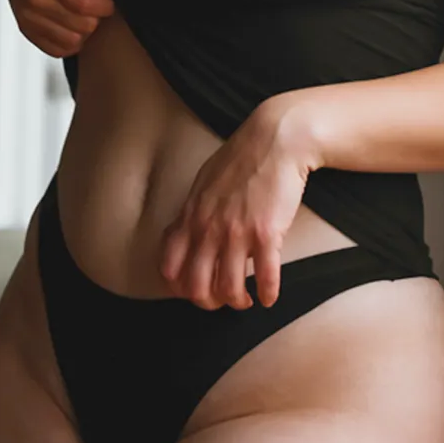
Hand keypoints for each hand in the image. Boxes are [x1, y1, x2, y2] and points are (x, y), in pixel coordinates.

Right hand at [0, 0, 124, 57]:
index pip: (85, 4)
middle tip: (92, 5)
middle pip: (82, 25)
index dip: (104, 6)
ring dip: (83, 31)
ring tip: (82, 15)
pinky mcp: (26, 30)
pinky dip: (69, 42)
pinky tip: (70, 26)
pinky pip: (57, 50)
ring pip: (73, 41)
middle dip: (94, 17)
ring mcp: (28, 16)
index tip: (106, 1)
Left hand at [159, 96, 324, 309]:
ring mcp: (236, 233)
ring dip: (238, 301)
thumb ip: (193, 212)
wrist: (274, 141)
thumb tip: (184, 234)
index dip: (178, 287)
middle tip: (221, 301)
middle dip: (208, 302)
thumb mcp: (203, 185)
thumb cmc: (239, 160)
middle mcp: (208, 229)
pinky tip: (270, 298)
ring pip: (229, 288)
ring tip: (247, 300)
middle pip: (196, 286)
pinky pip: (265, 277)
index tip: (192, 290)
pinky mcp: (267, 234)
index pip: (169, 266)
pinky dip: (267, 294)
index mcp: (190, 216)